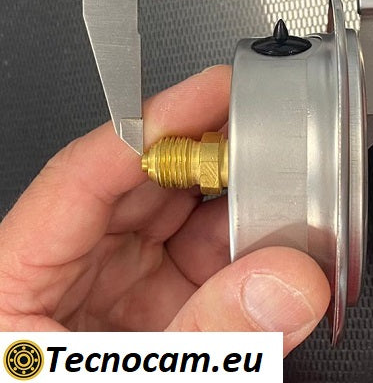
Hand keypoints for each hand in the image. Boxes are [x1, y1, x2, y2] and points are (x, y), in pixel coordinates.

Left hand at [0, 66, 329, 354]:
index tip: (215, 90)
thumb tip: (292, 279)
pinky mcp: (148, 312)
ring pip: (182, 222)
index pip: (88, 170)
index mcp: (18, 274)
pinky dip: (245, 256)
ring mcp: (109, 290)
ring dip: (238, 211)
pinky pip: (201, 264)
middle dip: (215, 161)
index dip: (157, 121)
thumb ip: (210, 336)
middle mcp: (65, 271)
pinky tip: (277, 252)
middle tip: (273, 142)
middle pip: (144, 185)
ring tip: (288, 199)